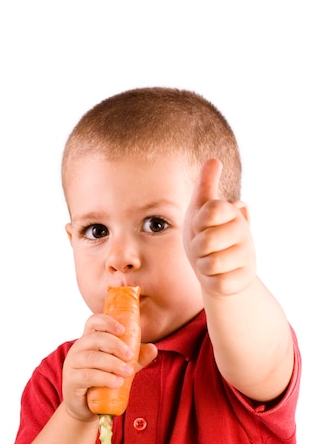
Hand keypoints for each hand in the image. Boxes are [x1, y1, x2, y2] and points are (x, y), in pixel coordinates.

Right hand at [62, 313, 156, 421]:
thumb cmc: (103, 382)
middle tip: (130, 355)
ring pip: (92, 358)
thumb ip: (136, 358)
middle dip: (115, 345)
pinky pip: (88, 375)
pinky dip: (104, 377)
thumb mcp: (121, 367)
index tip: (122, 329)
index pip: (93, 322)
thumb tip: (153, 348)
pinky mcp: (71, 381)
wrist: (87, 407)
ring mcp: (72, 364)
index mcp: (89, 340)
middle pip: (95, 339)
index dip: (107, 322)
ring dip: (112, 363)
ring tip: (128, 372)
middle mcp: (78, 349)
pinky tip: (117, 382)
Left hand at [183, 158, 256, 296]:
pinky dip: (211, 282)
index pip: (210, 210)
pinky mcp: (243, 280)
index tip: (201, 226)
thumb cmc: (205, 237)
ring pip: (210, 264)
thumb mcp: (201, 210)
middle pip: (206, 241)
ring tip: (210, 262)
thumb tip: (213, 159)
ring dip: (203, 266)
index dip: (198, 222)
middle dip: (196, 248)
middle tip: (203, 248)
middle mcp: (243, 232)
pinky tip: (218, 277)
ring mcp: (246, 256)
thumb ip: (206, 186)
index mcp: (231, 213)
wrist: (218, 271)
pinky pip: (217, 283)